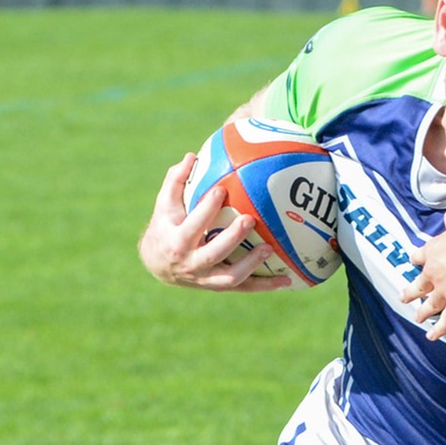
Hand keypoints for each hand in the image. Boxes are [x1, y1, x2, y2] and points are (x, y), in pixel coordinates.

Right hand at [137, 154, 290, 292]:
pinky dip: (265, 285)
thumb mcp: (164, 205)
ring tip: (270, 249)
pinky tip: (287, 278)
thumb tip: (192, 156)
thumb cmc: (165, 227)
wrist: (158, 264)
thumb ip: (176, 180)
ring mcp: (206, 279)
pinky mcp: (219, 286)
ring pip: (231, 277)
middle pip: (213, 253)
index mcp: (177, 242)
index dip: (206, 208)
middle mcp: (191, 263)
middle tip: (249, 219)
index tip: (221, 190)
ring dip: (251, 264)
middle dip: (232, 238)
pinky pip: (244, 288)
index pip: (192, 224)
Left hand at [401, 214, 445, 338]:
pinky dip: (438, 330)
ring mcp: (442, 291)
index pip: (418, 257)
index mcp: (433, 252)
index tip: (415, 262)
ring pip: (428, 305)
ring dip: (422, 313)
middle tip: (403, 297)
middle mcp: (433, 273)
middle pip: (417, 285)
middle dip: (410, 292)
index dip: (417, 260)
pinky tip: (432, 337)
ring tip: (418, 318)